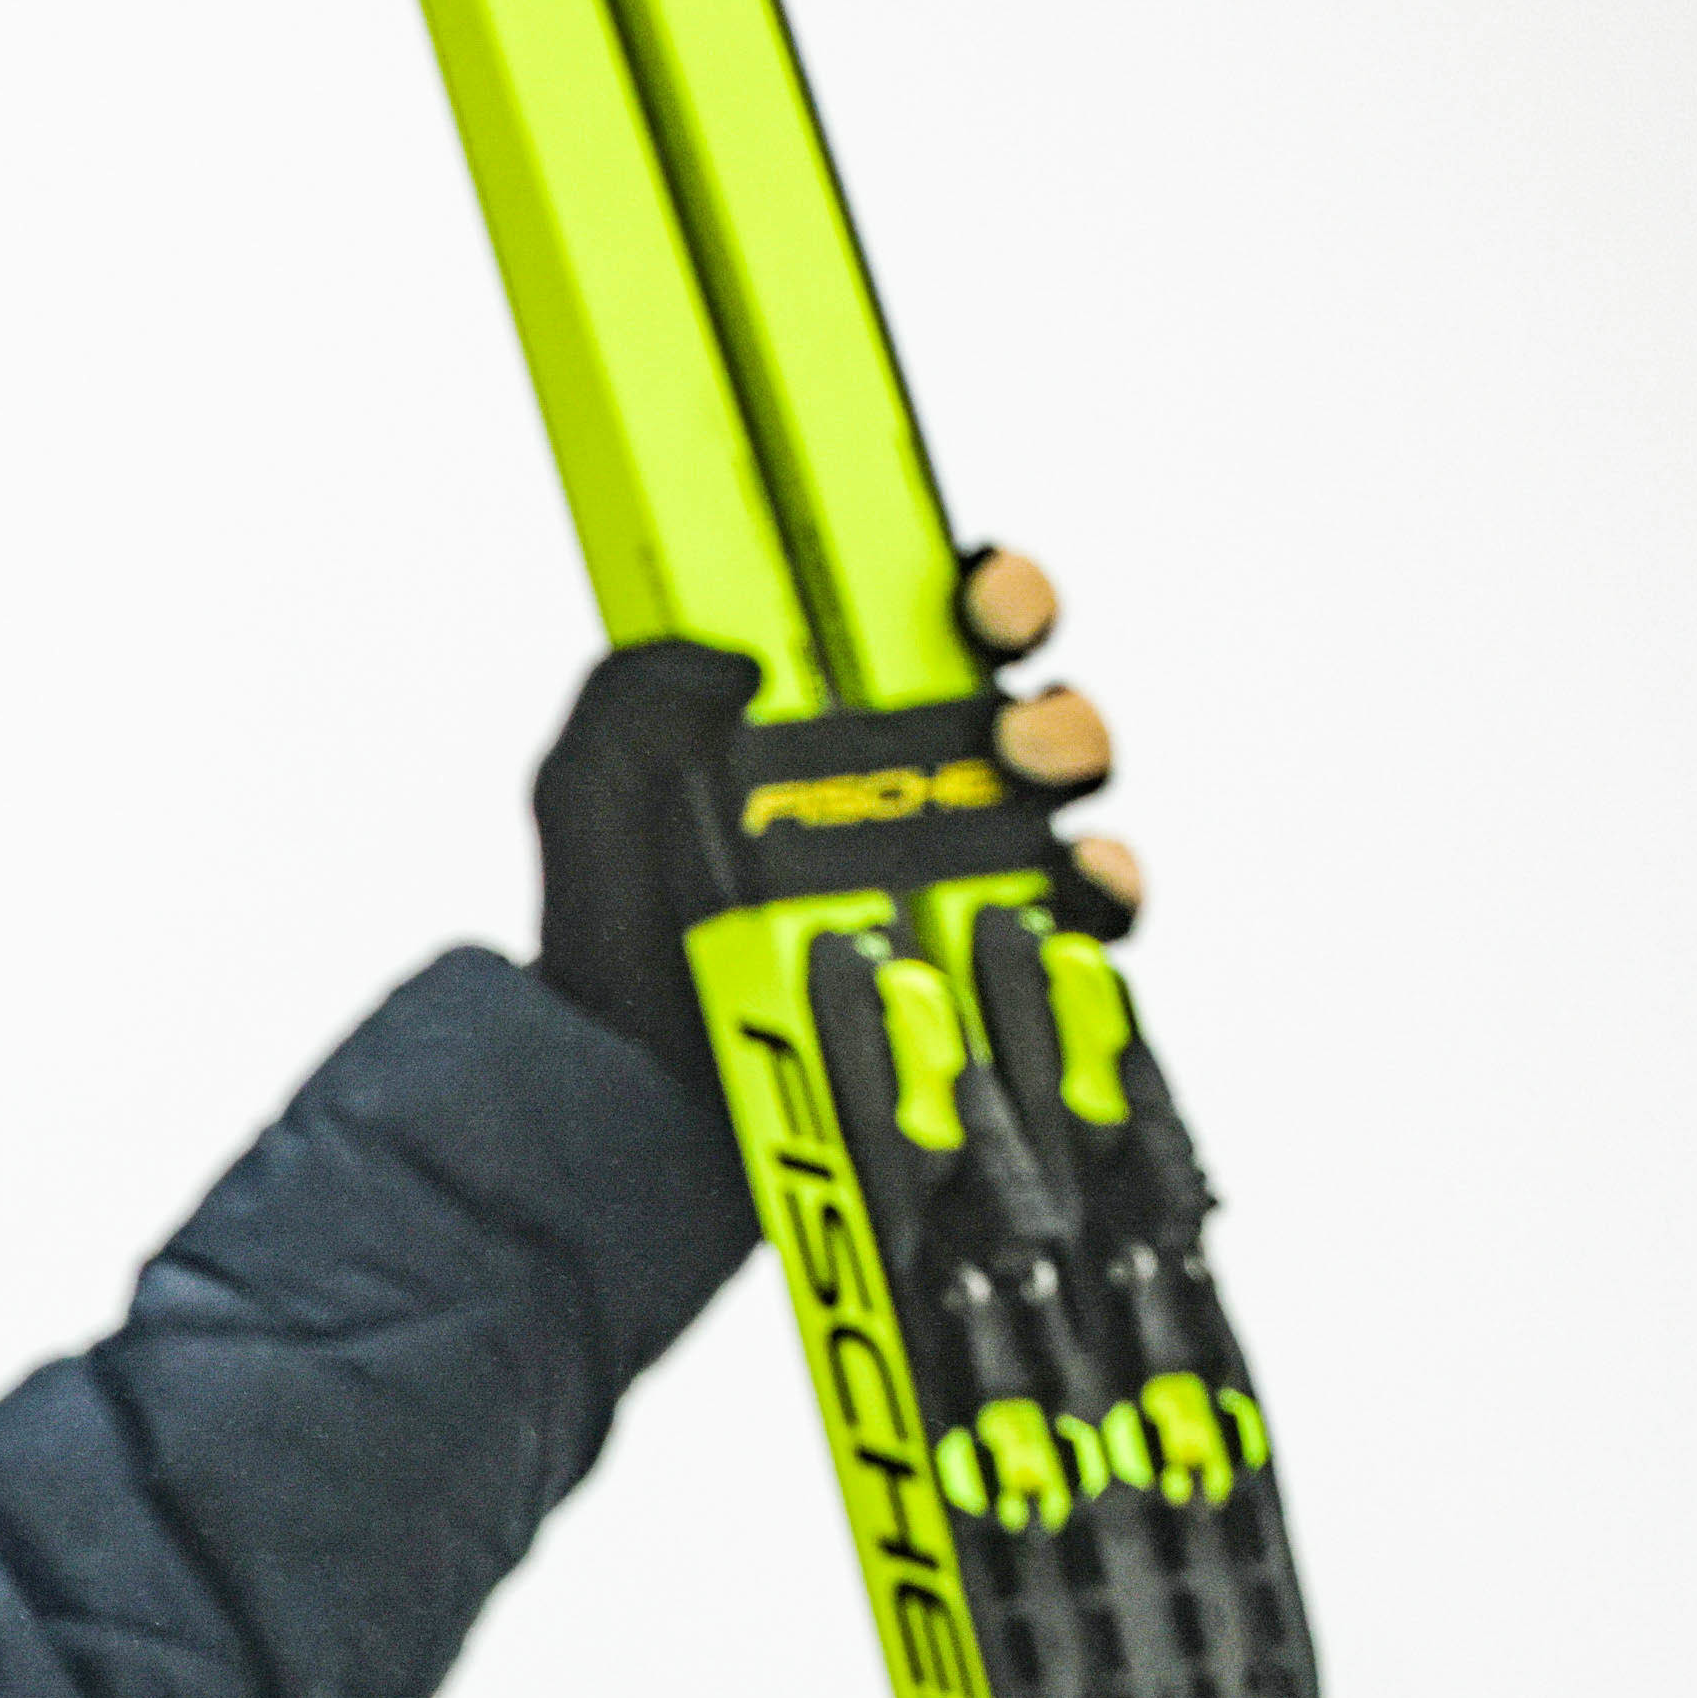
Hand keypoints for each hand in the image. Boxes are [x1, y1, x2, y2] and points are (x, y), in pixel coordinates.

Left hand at [525, 547, 1140, 1124]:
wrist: (641, 1104)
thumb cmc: (619, 956)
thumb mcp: (590, 806)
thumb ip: (627, 705)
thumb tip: (726, 656)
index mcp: (831, 733)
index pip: (934, 633)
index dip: (985, 593)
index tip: (975, 595)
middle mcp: (912, 795)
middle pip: (1026, 705)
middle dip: (1041, 682)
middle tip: (1010, 715)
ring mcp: (964, 879)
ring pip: (1067, 793)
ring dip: (1072, 755)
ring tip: (1025, 772)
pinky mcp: (998, 968)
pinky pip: (1089, 915)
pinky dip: (1106, 886)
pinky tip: (1074, 879)